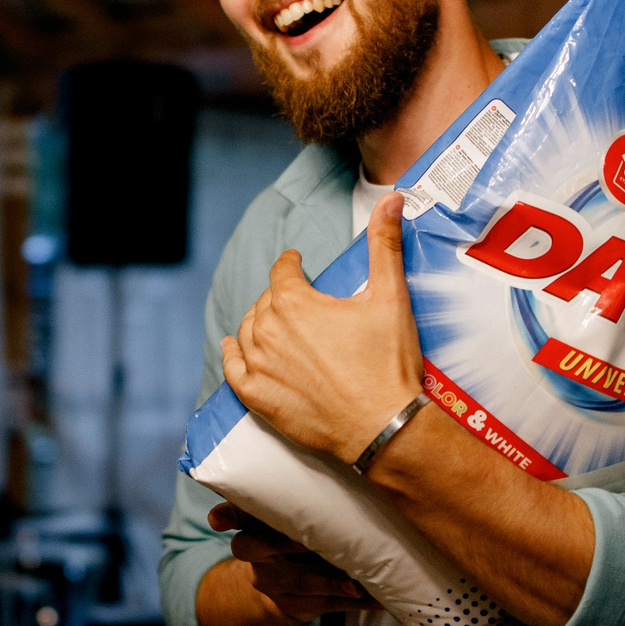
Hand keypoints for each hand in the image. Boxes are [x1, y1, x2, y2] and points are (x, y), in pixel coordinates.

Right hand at [210, 503, 369, 621]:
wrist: (285, 587)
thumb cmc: (295, 534)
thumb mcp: (286, 516)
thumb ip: (294, 496)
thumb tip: (325, 457)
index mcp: (253, 524)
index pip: (235, 514)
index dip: (226, 515)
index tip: (217, 520)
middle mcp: (255, 554)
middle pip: (258, 549)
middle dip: (283, 543)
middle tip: (306, 542)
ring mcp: (272, 583)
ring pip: (298, 580)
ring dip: (330, 582)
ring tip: (355, 584)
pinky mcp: (294, 606)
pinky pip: (324, 604)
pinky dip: (353, 601)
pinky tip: (377, 600)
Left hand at [220, 191, 420, 461]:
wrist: (382, 427)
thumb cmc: (388, 363)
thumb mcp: (390, 298)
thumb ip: (385, 245)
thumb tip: (392, 198)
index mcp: (295, 302)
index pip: (283, 271)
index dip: (292, 263)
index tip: (297, 262)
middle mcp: (267, 331)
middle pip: (265, 302)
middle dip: (280, 296)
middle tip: (299, 302)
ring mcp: (259, 366)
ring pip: (246, 332)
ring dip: (258, 323)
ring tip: (273, 322)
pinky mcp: (257, 398)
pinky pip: (233, 370)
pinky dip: (232, 356)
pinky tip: (233, 348)